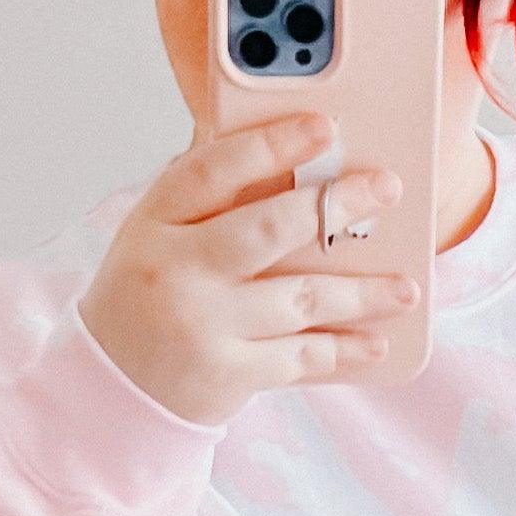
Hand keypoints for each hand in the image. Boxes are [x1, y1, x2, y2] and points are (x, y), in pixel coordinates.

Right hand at [77, 111, 415, 425]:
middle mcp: (178, 270)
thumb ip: (204, 198)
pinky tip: (376, 342)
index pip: (214, 169)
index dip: (272, 143)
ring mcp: (204, 325)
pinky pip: (303, 356)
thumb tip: (275, 147)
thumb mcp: (154, 236)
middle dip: (337, 206)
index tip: (325, 126)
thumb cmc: (146, 298)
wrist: (109, 389)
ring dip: (363, 292)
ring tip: (407, 287)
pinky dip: (345, 350)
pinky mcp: (229, 375)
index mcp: (155, 222)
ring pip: (301, 298)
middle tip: (387, 189)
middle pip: (270, 228)